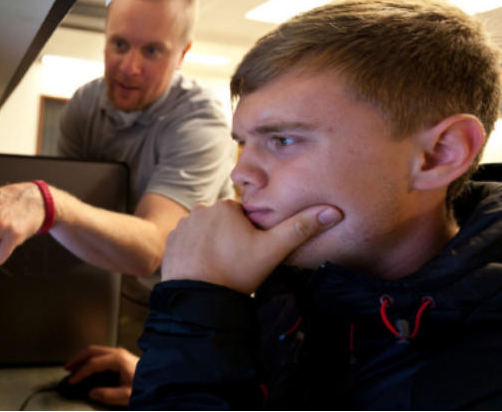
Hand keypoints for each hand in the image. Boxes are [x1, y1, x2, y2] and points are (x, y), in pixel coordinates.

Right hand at [64, 346, 139, 406]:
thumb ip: (108, 395)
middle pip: (92, 350)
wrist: (161, 381)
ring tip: (73, 367)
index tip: (71, 381)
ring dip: (83, 357)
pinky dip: (90, 358)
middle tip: (67, 368)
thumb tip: (91, 393)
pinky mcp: (121, 357)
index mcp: (118, 359)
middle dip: (77, 359)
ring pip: (96, 350)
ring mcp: (120, 353)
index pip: (93, 364)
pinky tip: (87, 367)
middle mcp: (118, 352)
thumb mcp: (127, 395)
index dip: (80, 372)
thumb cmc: (146, 387)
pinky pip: (101, 354)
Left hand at [162, 200, 342, 293]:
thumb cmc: (236, 272)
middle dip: (232, 240)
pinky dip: (197, 253)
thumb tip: (334, 211)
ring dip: (214, 246)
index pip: (245, 217)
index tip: (252, 253)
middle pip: (225, 224)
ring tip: (221, 267)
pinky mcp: (171, 242)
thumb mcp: (273, 250)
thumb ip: (300, 228)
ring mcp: (182, 225)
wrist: (197, 297)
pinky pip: (190, 243)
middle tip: (237, 263)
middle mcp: (201, 209)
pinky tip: (205, 268)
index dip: (252, 236)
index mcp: (226, 206)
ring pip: (207, 233)